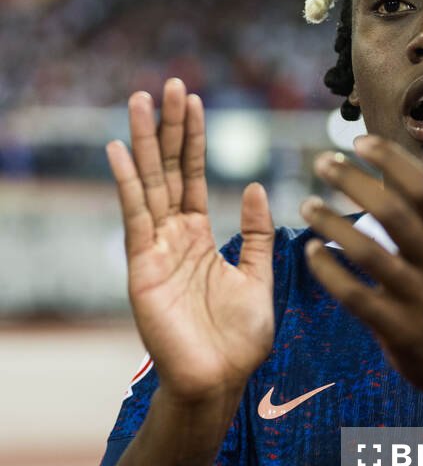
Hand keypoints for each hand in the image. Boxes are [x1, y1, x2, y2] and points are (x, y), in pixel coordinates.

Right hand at [106, 78, 274, 402]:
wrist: (219, 381)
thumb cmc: (238, 340)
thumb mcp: (259, 277)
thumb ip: (257, 234)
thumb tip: (258, 187)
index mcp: (201, 238)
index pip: (195, 177)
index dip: (194, 138)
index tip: (194, 99)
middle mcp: (174, 237)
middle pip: (170, 170)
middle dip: (169, 127)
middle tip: (168, 83)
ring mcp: (155, 249)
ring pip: (150, 184)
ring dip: (146, 142)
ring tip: (141, 100)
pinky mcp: (143, 266)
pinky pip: (136, 216)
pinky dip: (128, 182)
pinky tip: (121, 150)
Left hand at [299, 132, 422, 397]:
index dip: (393, 161)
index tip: (360, 142)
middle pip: (395, 215)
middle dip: (355, 183)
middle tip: (323, 163)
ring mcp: (419, 300)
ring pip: (370, 254)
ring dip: (334, 225)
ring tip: (307, 204)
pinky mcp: (397, 329)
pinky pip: (355, 296)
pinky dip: (329, 272)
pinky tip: (311, 251)